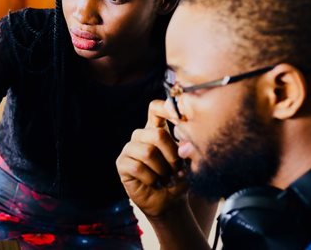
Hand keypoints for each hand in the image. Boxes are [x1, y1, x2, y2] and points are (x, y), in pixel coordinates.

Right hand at [116, 100, 187, 217]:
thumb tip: (184, 147)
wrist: (168, 202)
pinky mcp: (122, 163)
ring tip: (166, 178)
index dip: (166, 108)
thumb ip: (187, 150)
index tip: (180, 118)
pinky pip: (137, 167)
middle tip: (177, 169)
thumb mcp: (188, 163)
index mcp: (157, 130)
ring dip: (162, 170)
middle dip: (172, 155)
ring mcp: (129, 149)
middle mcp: (141, 136)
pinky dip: (151, 178)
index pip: (155, 109)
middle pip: (157, 134)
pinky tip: (154, 183)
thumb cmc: (178, 179)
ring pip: (148, 152)